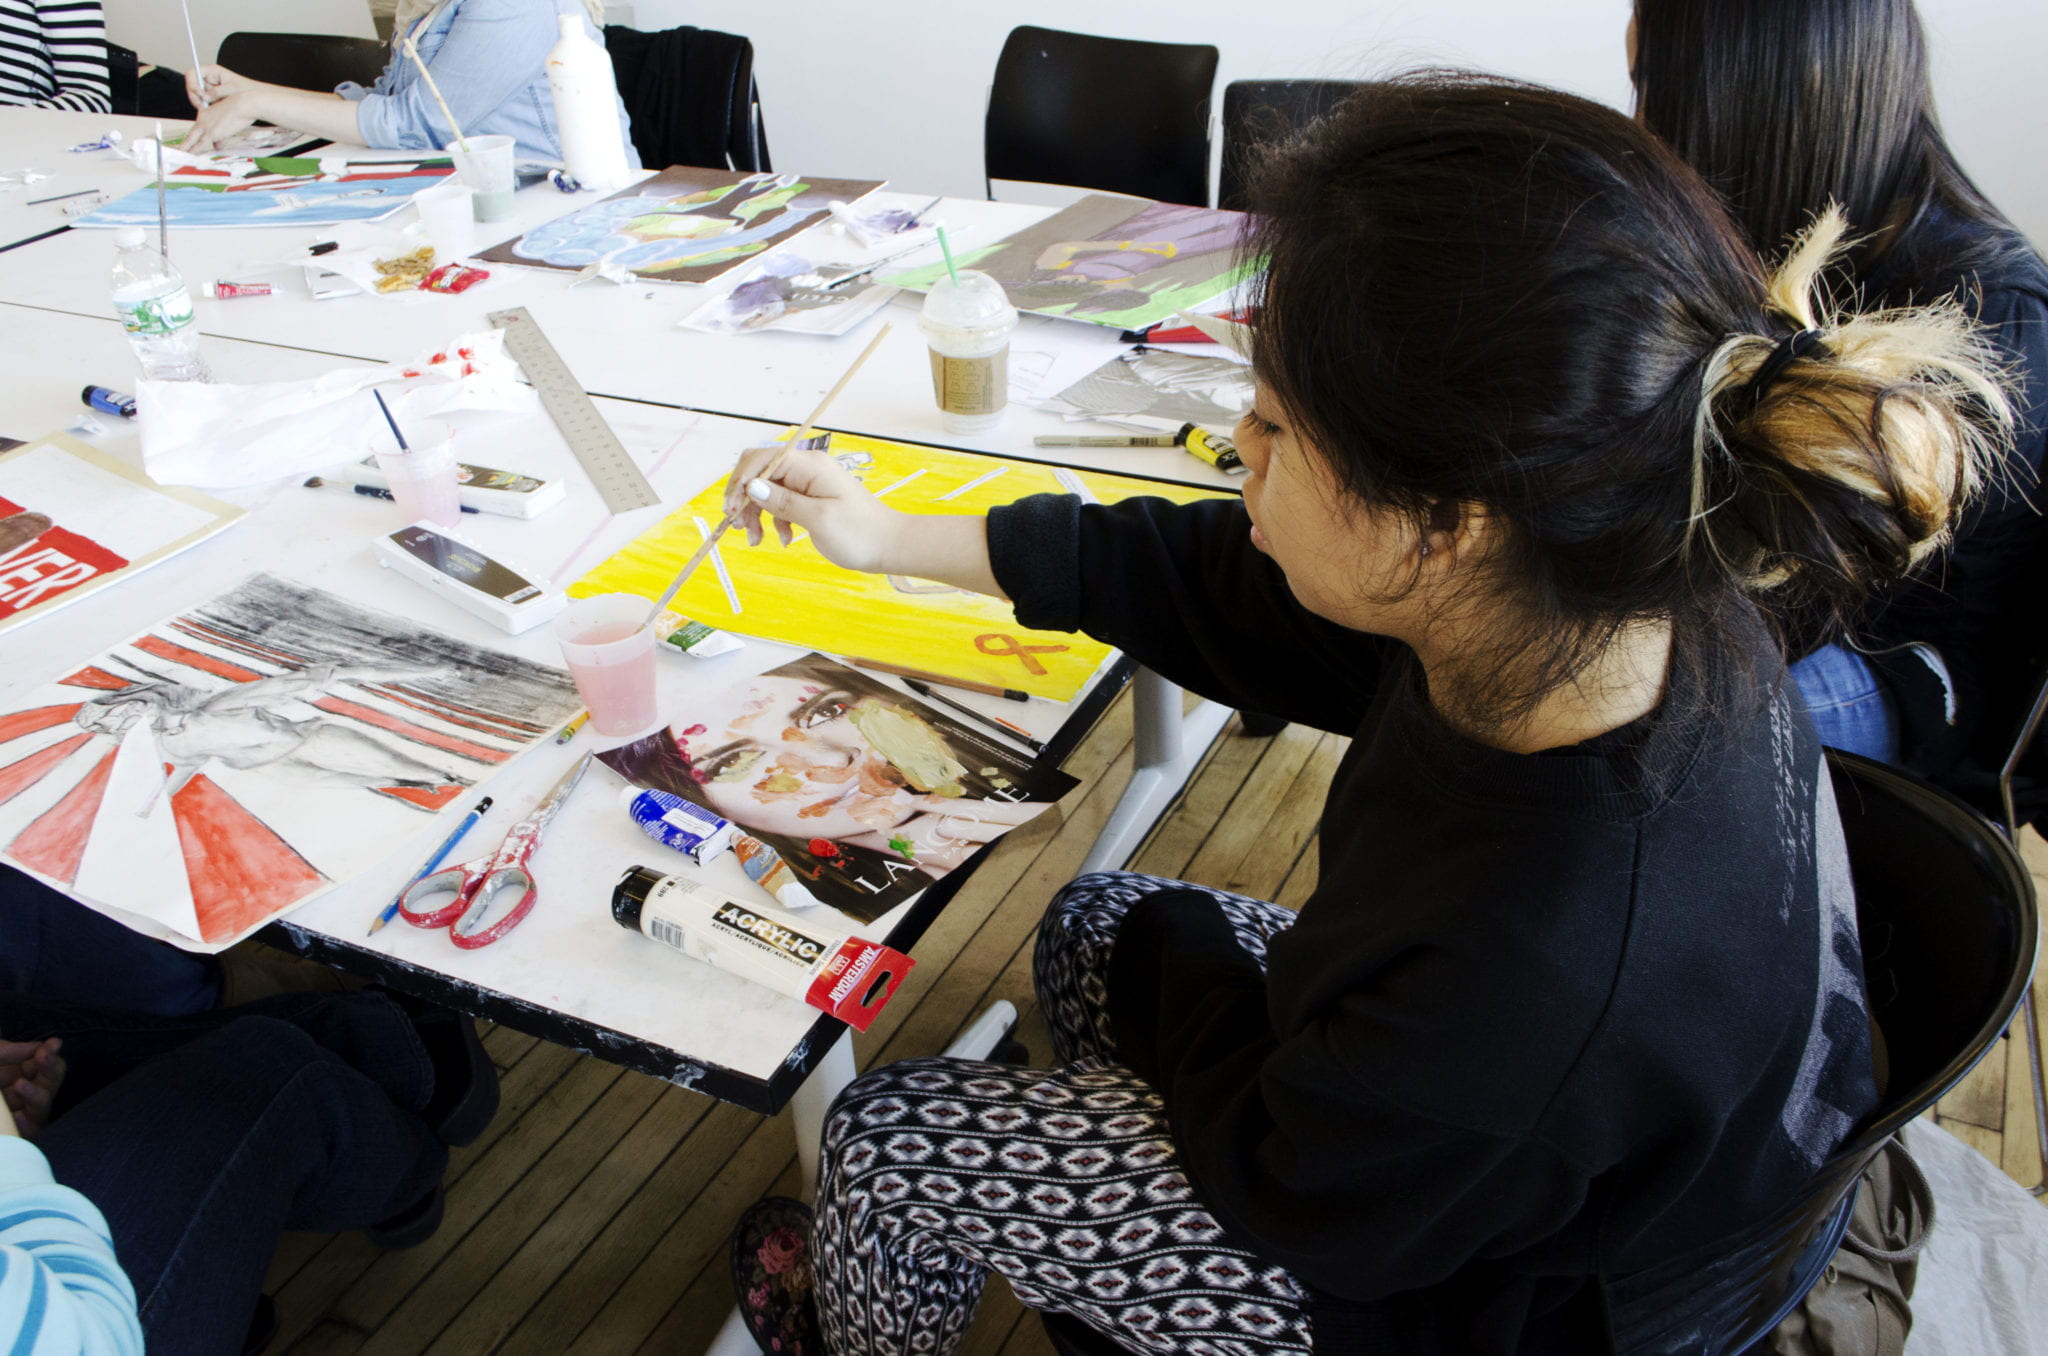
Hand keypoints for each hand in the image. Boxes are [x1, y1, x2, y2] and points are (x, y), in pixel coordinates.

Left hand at [0, 1037, 64, 1139]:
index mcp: (16, 1074)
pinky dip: (26, 1125)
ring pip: (42, 1106)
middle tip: (44, 1057)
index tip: (53, 1044)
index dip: (51, 1053)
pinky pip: (31, 1131)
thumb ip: (7, 1050)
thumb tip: (39, 1047)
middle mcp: (20, 1094)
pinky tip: (18, 1118)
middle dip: (50, 1068)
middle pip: (50, 1082)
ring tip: (19, 1085)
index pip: (43, 1064)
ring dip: (36, 1094)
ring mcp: (19, 1115)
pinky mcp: (17, 1133)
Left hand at [181, 91, 266, 153]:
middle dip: (183, 144)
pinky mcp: (211, 133)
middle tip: (176, 151)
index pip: (198, 129)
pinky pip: (199, 145)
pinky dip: (193, 152)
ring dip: (185, 149)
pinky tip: (188, 157)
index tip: (190, 145)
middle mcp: (203, 119)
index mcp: (206, 114)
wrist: (243, 104)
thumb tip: (218, 145)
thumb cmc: (241, 109)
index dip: (194, 138)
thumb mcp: (230, 121)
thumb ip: (222, 136)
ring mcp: (206, 126)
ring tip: (179, 156)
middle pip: (191, 135)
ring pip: (191, 140)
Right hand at [184, 64, 257, 108]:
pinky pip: (203, 102)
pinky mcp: (211, 97)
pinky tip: (213, 111)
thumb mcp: (233, 89)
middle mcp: (208, 78)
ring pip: (196, 95)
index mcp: (212, 71)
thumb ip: (218, 92)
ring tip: (209, 110)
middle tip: (202, 107)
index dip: (192, 83)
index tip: (201, 95)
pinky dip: (205, 107)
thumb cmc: (247, 89)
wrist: (255, 97)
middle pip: (191, 85)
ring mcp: (209, 87)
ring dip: (200, 103)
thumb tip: (205, 97)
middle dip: (195, 96)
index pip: (192, 73)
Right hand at [724, 446, 904, 572]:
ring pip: (767, 490)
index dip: (741, 481)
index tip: (732, 509)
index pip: (761, 459)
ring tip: (757, 540)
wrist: (889, 546)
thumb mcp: (818, 519)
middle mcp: (807, 468)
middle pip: (760, 473)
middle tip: (740, 528)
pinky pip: (781, 503)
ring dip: (757, 514)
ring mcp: (808, 483)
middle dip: (745, 499)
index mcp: (809, 466)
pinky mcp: (810, 498)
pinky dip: (776, 521)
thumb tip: (751, 487)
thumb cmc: (860, 533)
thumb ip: (782, 501)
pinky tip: (784, 539)